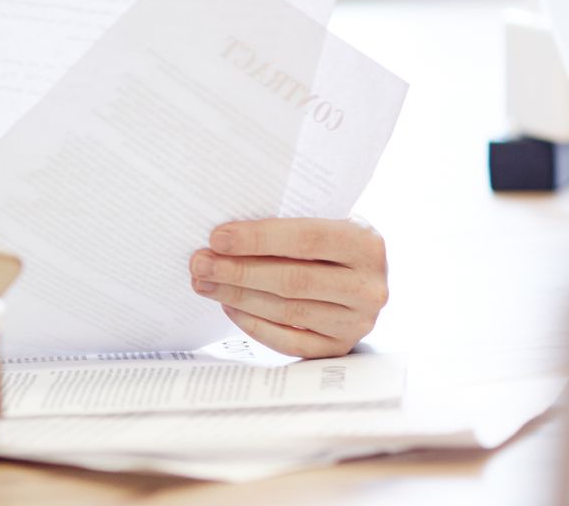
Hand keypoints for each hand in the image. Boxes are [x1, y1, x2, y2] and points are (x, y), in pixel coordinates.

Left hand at [188, 218, 387, 357]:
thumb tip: (223, 236)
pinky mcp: (340, 347)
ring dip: (238, 296)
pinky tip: (229, 306)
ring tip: (205, 282)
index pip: (307, 239)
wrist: (359, 271)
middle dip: (238, 271)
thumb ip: (285, 222)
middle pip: (293, 281)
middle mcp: (369, 287)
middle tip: (199, 263)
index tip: (217, 238)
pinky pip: (290, 342)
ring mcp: (358, 322)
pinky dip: (254, 325)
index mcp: (367, 244)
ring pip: (288, 312)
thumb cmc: (327, 239)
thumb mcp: (320, 219)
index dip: (258, 239)